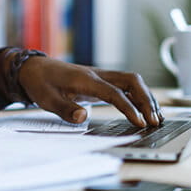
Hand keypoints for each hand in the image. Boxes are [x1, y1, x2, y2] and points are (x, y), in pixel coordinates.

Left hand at [18, 57, 162, 126]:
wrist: (34, 68)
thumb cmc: (40, 83)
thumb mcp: (46, 99)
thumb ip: (65, 109)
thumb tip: (83, 117)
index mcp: (85, 79)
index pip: (114, 92)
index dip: (129, 107)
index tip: (140, 122)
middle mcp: (97, 75)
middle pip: (131, 81)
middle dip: (146, 100)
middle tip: (155, 121)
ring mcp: (101, 76)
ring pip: (132, 81)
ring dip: (146, 97)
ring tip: (156, 118)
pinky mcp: (101, 80)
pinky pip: (126, 85)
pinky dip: (139, 95)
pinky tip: (145, 109)